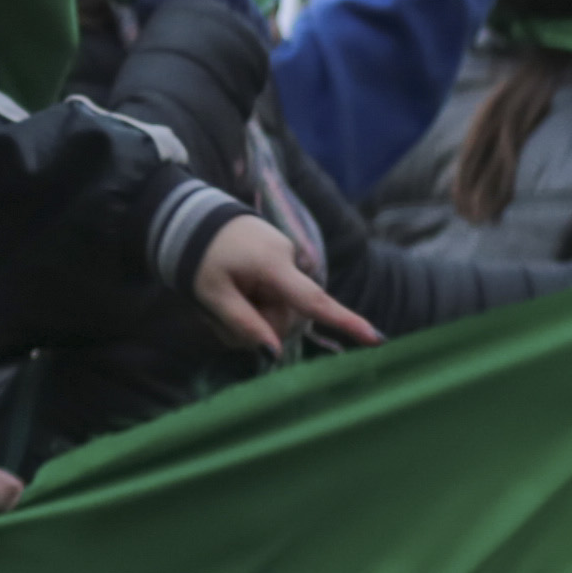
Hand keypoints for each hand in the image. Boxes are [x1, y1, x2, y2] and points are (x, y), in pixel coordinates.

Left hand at [184, 214, 377, 360]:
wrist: (194, 218)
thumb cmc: (199, 257)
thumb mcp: (213, 295)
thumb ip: (244, 324)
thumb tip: (274, 354)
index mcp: (273, 265)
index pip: (314, 301)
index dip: (346, 322)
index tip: (377, 338)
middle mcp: (289, 259)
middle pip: (287, 316)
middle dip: (258, 326)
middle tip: (218, 316)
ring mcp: (287, 259)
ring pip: (280, 309)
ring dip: (253, 315)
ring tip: (223, 299)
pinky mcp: (281, 262)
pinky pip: (275, 296)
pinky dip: (254, 302)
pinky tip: (232, 291)